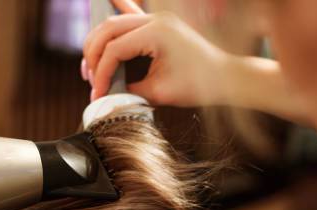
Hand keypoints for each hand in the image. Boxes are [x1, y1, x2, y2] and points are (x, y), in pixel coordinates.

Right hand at [83, 9, 228, 106]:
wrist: (226, 78)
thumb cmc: (199, 86)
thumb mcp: (159, 93)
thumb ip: (129, 91)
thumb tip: (108, 93)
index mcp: (157, 33)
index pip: (114, 50)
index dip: (101, 73)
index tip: (97, 93)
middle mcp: (156, 20)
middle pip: (108, 30)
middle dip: (93, 54)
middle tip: (90, 78)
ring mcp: (158, 19)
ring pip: (115, 23)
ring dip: (99, 42)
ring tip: (92, 65)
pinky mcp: (161, 26)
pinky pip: (134, 14)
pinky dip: (119, 9)